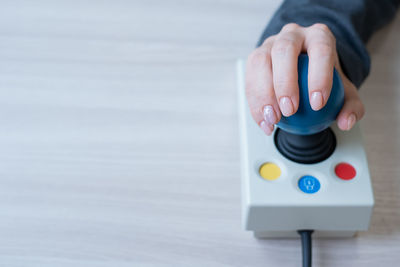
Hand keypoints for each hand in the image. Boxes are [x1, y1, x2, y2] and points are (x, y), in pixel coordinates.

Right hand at [245, 23, 364, 134]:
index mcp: (318, 36)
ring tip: (272, 119)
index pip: (320, 49)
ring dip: (263, 94)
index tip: (317, 104)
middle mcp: (292, 35)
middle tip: (290, 111)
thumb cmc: (322, 78)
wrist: (303, 69)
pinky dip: (255, 103)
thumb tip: (346, 121)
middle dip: (285, 82)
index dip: (318, 75)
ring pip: (261, 62)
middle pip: (284, 50)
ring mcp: (270, 44)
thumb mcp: (343, 92)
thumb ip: (350, 106)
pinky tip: (263, 122)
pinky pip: (250, 79)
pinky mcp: (254, 58)